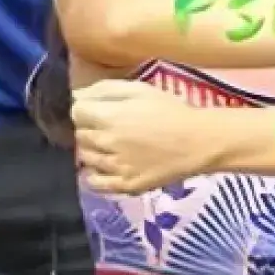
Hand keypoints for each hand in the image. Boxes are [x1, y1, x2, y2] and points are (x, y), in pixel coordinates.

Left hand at [68, 78, 218, 196]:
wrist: (199, 142)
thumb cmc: (170, 111)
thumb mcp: (138, 89)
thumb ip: (103, 90)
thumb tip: (77, 96)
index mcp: (109, 117)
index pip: (75, 113)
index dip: (86, 110)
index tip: (98, 111)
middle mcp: (107, 143)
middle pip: (79, 135)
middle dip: (89, 128)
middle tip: (109, 127)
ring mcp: (115, 167)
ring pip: (85, 157)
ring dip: (92, 150)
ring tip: (112, 145)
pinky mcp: (125, 185)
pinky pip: (95, 182)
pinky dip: (96, 174)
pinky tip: (108, 166)